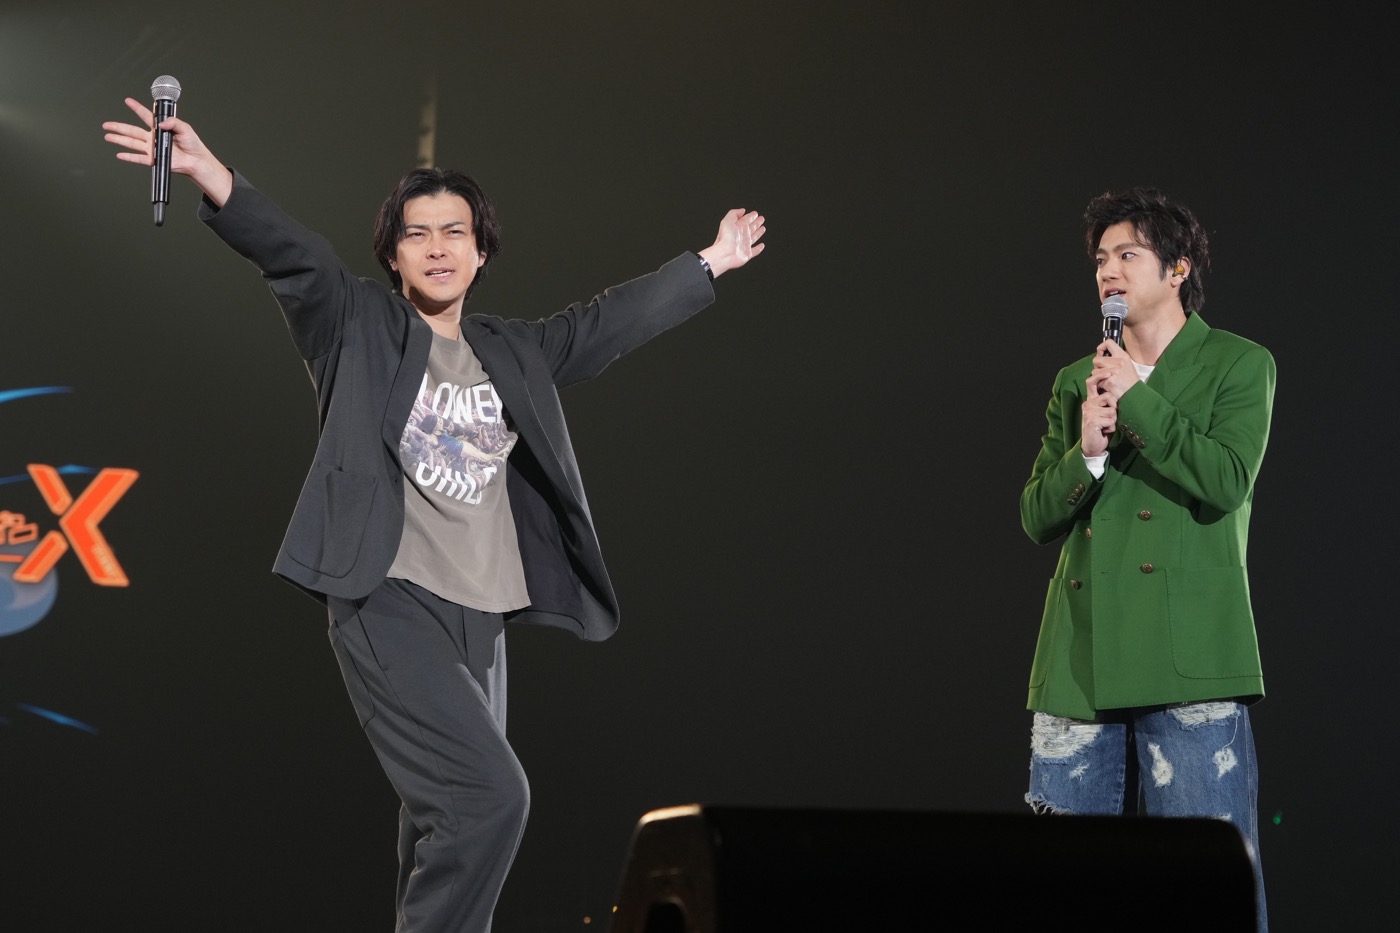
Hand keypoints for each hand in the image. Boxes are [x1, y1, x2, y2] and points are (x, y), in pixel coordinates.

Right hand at [101, 97, 231, 206]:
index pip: (145, 115)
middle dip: (118, 127)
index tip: (128, 101)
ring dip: (119, 140)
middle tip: (106, 124)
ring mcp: (152, 149)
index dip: (136, 108)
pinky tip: (119, 155)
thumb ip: (173, 122)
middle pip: (132, 130)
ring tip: (107, 137)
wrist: (196, 160)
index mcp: (160, 128)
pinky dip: (129, 157)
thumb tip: (161, 123)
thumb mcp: (185, 128)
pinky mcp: (154, 159)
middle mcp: (153, 138)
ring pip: (131, 143)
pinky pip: (139, 158)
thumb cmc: (193, 144)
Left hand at [698, 209, 765, 277]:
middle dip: (757, 222)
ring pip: (754, 237)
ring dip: (759, 233)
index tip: (755, 213)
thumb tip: (741, 210)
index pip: (747, 219)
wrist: (725, 253)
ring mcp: (745, 245)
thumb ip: (734, 213)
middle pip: (751, 227)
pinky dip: (759, 248)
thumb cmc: (725, 237)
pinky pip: (755, 251)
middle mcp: (742, 235)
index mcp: (738, 227)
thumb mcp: (728, 220)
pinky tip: (762, 245)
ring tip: (763, 228)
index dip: (751, 216)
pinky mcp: (747, 254)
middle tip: (761, 219)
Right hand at [1081, 376, 1116, 457]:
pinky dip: (1111, 427)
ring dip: (1113, 420)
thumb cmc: (1101, 427)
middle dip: (1115, 409)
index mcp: (1091, 399)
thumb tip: (1118, 388)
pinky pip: (1110, 420)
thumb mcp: (1105, 411)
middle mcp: (1087, 404)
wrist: (1092, 445)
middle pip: (1109, 397)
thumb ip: (1108, 401)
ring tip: (1106, 425)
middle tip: (1109, 418)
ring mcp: (1088, 412)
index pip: (1092, 382)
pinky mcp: (1091, 421)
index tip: (1109, 372)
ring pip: (1112, 410)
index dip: (1100, 376)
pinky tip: (1104, 430)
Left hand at [1088, 339, 1139, 400]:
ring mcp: (1114, 371)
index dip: (1101, 347)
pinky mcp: (1109, 381)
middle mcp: (1119, 362)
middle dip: (1097, 366)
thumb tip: (1101, 355)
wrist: (1134, 393)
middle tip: (1103, 372)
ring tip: (1107, 380)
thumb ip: (1115, 358)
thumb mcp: (1127, 364)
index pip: (1109, 343)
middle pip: (1096, 359)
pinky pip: (1097, 381)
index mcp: (1123, 355)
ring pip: (1094, 371)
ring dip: (1098, 377)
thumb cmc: (1129, 380)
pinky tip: (1108, 386)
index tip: (1101, 354)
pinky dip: (1100, 385)